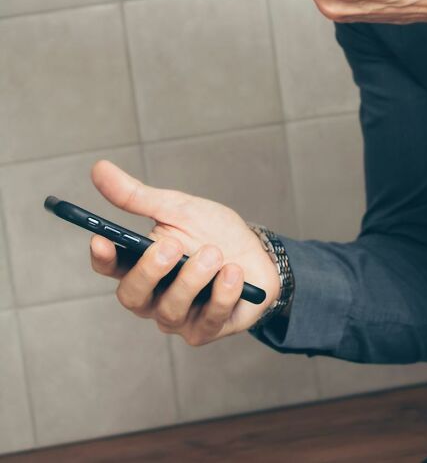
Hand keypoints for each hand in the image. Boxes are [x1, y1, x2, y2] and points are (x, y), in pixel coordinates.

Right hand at [88, 160, 280, 345]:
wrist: (257, 251)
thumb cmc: (212, 231)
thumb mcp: (178, 208)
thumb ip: (138, 196)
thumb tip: (98, 168)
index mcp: (140, 265)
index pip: (110, 267)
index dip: (102, 257)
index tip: (101, 238)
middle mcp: (153, 297)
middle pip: (132, 296)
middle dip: (150, 271)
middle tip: (171, 246)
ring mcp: (179, 317)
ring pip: (170, 310)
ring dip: (192, 279)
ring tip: (214, 252)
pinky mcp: (207, 329)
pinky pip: (209, 318)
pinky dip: (222, 293)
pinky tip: (234, 272)